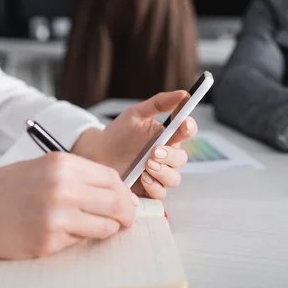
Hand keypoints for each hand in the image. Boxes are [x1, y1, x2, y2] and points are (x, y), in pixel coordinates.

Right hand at [0, 153, 137, 259]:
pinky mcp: (48, 242)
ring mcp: (56, 216)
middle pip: (116, 202)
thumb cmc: (6, 188)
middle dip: (127, 214)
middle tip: (126, 220)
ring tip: (96, 227)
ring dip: (107, 229)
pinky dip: (79, 238)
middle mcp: (63, 188)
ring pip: (105, 226)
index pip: (113, 178)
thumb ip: (80, 177)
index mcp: (63, 164)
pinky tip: (64, 232)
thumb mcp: (44, 168)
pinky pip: (80, 242)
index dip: (124, 192)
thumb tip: (119, 194)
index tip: (127, 201)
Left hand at [72, 91, 197, 199]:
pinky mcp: (149, 189)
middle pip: (182, 159)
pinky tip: (143, 178)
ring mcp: (159, 174)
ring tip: (146, 165)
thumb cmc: (119, 134)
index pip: (187, 131)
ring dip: (163, 172)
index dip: (189, 127)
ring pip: (174, 178)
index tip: (184, 123)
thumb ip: (160, 103)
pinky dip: (154, 186)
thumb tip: (183, 94)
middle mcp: (167, 156)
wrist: (98, 154)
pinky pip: (160, 193)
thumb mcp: (137, 114)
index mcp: (168, 136)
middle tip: (155, 151)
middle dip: (171, 155)